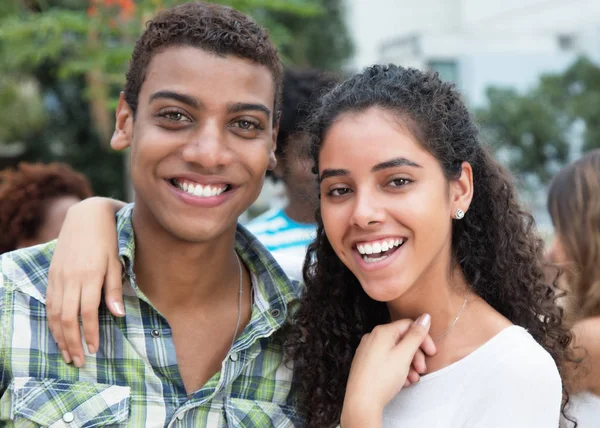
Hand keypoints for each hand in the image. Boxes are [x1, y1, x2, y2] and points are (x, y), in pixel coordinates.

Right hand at [47, 197, 124, 366]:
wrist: (86, 217)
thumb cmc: (108, 241)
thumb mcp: (116, 263)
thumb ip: (114, 290)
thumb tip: (117, 316)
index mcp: (90, 275)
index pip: (87, 312)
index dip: (90, 333)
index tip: (93, 350)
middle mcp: (71, 278)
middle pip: (67, 318)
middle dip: (72, 342)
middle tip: (78, 362)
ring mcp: (58, 277)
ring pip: (54, 313)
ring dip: (60, 337)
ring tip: (67, 355)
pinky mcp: (52, 275)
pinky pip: (49, 303)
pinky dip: (51, 322)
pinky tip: (57, 334)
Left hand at [340, 314, 435, 427]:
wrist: (362, 402)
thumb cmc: (382, 378)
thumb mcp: (404, 355)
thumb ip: (416, 335)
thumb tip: (425, 317)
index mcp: (382, 332)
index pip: (409, 326)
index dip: (423, 338)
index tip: (432, 353)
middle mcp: (372, 338)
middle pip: (402, 340)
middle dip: (416, 355)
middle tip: (422, 370)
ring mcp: (368, 351)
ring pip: (395, 352)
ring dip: (408, 364)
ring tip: (413, 379)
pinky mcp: (366, 364)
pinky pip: (386, 361)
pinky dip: (398, 369)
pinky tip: (403, 382)